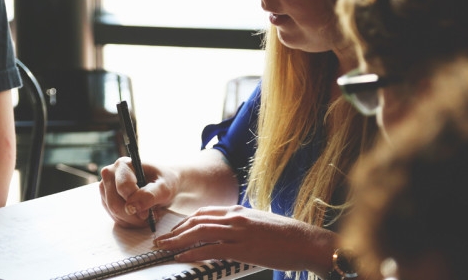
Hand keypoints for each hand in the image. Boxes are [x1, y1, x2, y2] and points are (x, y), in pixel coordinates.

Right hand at [98, 157, 177, 228]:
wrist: (163, 184)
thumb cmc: (164, 182)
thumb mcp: (165, 188)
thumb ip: (150, 195)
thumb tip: (132, 207)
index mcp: (123, 165)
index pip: (123, 188)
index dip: (136, 203)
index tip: (149, 211)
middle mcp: (110, 174)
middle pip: (115, 204)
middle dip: (134, 215)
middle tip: (150, 215)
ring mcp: (106, 188)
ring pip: (114, 213)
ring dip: (133, 220)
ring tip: (148, 213)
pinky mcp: (106, 200)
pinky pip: (115, 218)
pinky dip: (130, 222)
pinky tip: (140, 215)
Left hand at [153, 205, 335, 274]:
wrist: (307, 241)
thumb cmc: (287, 236)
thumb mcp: (259, 223)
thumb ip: (241, 226)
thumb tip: (227, 234)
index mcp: (239, 211)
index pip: (204, 213)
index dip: (185, 222)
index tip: (173, 231)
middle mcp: (235, 217)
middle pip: (196, 221)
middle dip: (175, 231)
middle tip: (160, 240)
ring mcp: (239, 232)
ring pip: (199, 232)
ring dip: (177, 240)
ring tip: (163, 248)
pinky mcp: (244, 248)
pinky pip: (211, 249)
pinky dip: (193, 253)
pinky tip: (181, 257)